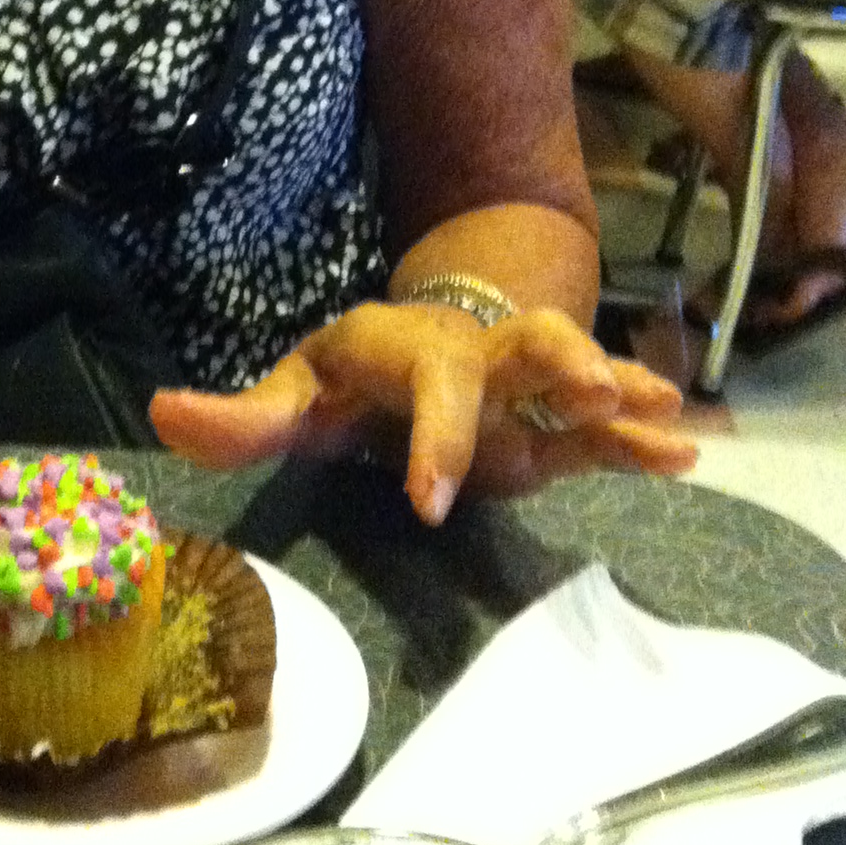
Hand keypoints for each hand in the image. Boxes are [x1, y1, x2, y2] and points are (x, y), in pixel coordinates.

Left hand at [150, 300, 692, 525]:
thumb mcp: (290, 396)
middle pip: (519, 341)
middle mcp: (471, 356)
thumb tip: (160, 414)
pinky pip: (602, 424)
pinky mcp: (552, 421)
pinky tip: (685, 455)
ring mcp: (519, 384)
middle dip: (558, 359)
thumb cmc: (347, 380)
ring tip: (660, 411)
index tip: (430, 503)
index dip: (432, 438)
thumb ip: (235, 417)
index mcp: (402, 352)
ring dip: (614, 384)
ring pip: (574, 366)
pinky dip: (642, 437)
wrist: (409, 346)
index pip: (423, 385)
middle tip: (591, 391)